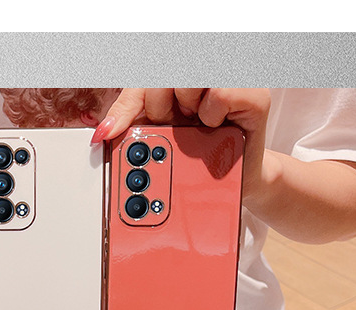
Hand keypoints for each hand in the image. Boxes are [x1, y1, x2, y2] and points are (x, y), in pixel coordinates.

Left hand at [93, 88, 270, 200]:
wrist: (230, 187)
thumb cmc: (197, 161)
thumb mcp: (157, 142)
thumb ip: (132, 124)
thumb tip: (103, 132)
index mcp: (176, 85)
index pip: (143, 81)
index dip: (124, 107)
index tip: (108, 134)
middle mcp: (201, 78)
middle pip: (163, 76)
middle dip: (159, 107)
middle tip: (172, 124)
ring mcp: (226, 81)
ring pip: (190, 78)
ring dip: (186, 107)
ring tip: (195, 124)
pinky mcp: (252, 95)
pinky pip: (220, 93)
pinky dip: (212, 114)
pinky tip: (215, 126)